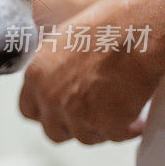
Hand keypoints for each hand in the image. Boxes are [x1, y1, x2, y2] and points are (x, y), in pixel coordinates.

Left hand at [20, 0, 164, 143]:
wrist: (136, 31)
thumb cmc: (107, 28)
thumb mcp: (63, 41)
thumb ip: (52, 69)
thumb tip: (57, 82)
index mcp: (36, 74)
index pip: (28, 110)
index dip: (47, 115)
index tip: (63, 113)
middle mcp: (49, 95)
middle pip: (53, 131)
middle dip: (73, 127)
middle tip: (94, 117)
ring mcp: (73, 112)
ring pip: (84, 137)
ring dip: (101, 129)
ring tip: (119, 113)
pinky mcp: (102, 122)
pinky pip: (114, 136)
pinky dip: (127, 130)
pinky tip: (136, 119)